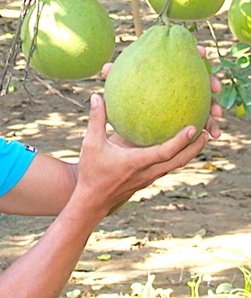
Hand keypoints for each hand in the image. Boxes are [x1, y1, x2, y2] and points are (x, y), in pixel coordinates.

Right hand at [75, 94, 209, 217]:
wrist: (92, 201)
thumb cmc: (92, 172)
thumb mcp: (91, 143)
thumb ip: (96, 120)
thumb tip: (97, 96)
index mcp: (136, 163)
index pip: (165, 152)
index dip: (180, 141)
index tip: (193, 128)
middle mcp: (147, 172)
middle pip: (178, 161)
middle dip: (195, 148)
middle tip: (207, 132)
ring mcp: (148, 178)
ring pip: (175, 166)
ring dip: (189, 153)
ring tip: (198, 139)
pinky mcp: (146, 180)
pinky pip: (166, 167)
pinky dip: (176, 157)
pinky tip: (174, 147)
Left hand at [100, 44, 221, 139]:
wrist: (126, 129)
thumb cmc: (121, 102)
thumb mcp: (117, 90)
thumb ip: (114, 78)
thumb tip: (105, 69)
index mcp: (164, 70)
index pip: (181, 57)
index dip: (193, 52)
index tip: (202, 53)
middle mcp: (177, 84)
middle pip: (199, 78)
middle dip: (211, 80)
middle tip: (216, 86)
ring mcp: (184, 102)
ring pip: (205, 102)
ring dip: (214, 107)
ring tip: (217, 114)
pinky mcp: (186, 119)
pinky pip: (202, 122)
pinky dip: (209, 126)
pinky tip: (213, 133)